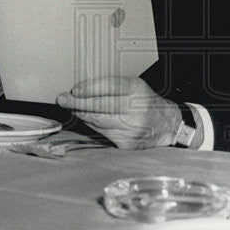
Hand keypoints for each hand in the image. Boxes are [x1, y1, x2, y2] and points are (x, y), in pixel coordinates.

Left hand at [56, 76, 180, 149]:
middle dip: (78, 103)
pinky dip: (92, 126)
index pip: (111, 87)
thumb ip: (112, 86)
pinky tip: (87, 119)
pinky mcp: (126, 143)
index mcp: (138, 90)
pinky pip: (102, 133)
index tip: (75, 90)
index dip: (91, 88)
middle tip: (63, 99)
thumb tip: (83, 89)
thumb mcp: (134, 86)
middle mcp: (136, 109)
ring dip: (82, 114)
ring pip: (98, 121)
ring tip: (71, 108)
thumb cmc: (146, 102)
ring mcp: (131, 128)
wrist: (166, 125)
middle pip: (101, 106)